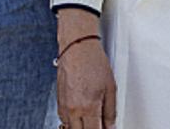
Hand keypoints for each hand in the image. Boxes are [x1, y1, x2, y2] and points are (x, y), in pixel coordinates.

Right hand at [56, 9, 115, 128]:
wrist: (77, 48)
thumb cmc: (93, 62)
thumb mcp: (110, 87)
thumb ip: (110, 111)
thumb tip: (111, 126)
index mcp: (89, 107)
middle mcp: (73, 110)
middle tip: (99, 124)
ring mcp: (64, 107)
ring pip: (71, 128)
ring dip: (81, 127)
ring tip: (91, 119)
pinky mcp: (59, 103)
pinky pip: (65, 120)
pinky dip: (73, 121)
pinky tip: (82, 114)